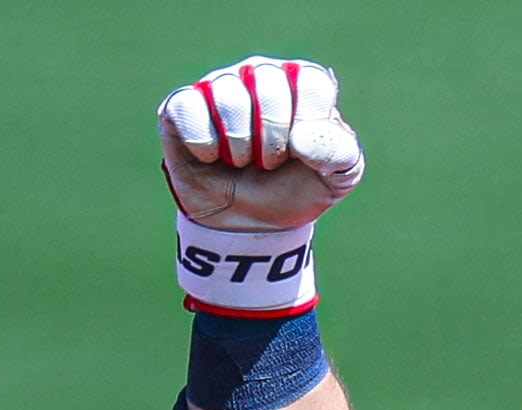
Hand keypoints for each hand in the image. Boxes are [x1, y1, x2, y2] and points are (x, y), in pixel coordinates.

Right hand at [158, 56, 363, 232]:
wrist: (251, 224)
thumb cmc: (297, 189)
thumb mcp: (337, 178)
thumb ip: (340, 153)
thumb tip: (302, 138)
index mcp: (303, 83)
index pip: (311, 82)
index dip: (307, 124)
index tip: (303, 154)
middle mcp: (261, 74)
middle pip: (268, 82)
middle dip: (273, 138)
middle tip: (271, 163)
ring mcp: (220, 86)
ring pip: (228, 95)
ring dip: (240, 145)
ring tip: (242, 162)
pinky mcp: (182, 105)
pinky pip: (188, 108)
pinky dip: (205, 145)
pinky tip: (212, 158)